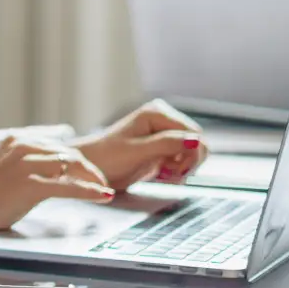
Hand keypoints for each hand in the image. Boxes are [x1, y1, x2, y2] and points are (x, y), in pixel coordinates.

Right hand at [0, 137, 112, 265]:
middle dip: (89, 168)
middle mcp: (20, 145)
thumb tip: (55, 169)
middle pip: (68, 153)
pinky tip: (104, 195)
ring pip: (72, 165)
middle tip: (102, 183)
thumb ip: (26, 163)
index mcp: (14, 139)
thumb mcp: (3, 170)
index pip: (57, 144)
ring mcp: (24, 164)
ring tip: (104, 190)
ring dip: (93, 178)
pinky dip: (90, 191)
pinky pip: (69, 186)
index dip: (77, 159)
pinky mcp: (29, 185)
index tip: (90, 171)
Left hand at [73, 98, 204, 189]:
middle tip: (167, 174)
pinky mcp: (162, 148)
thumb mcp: (138, 152)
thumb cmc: (109, 158)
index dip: (191, 154)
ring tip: (161, 175)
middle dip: (186, 163)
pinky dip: (175, 171)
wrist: (92, 168)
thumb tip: (196, 140)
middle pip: (196, 143)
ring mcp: (163, 133)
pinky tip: (160, 175)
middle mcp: (163, 119)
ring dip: (181, 169)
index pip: (194, 134)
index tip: (174, 170)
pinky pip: (182, 160)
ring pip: (191, 153)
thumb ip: (167, 144)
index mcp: (157, 113)